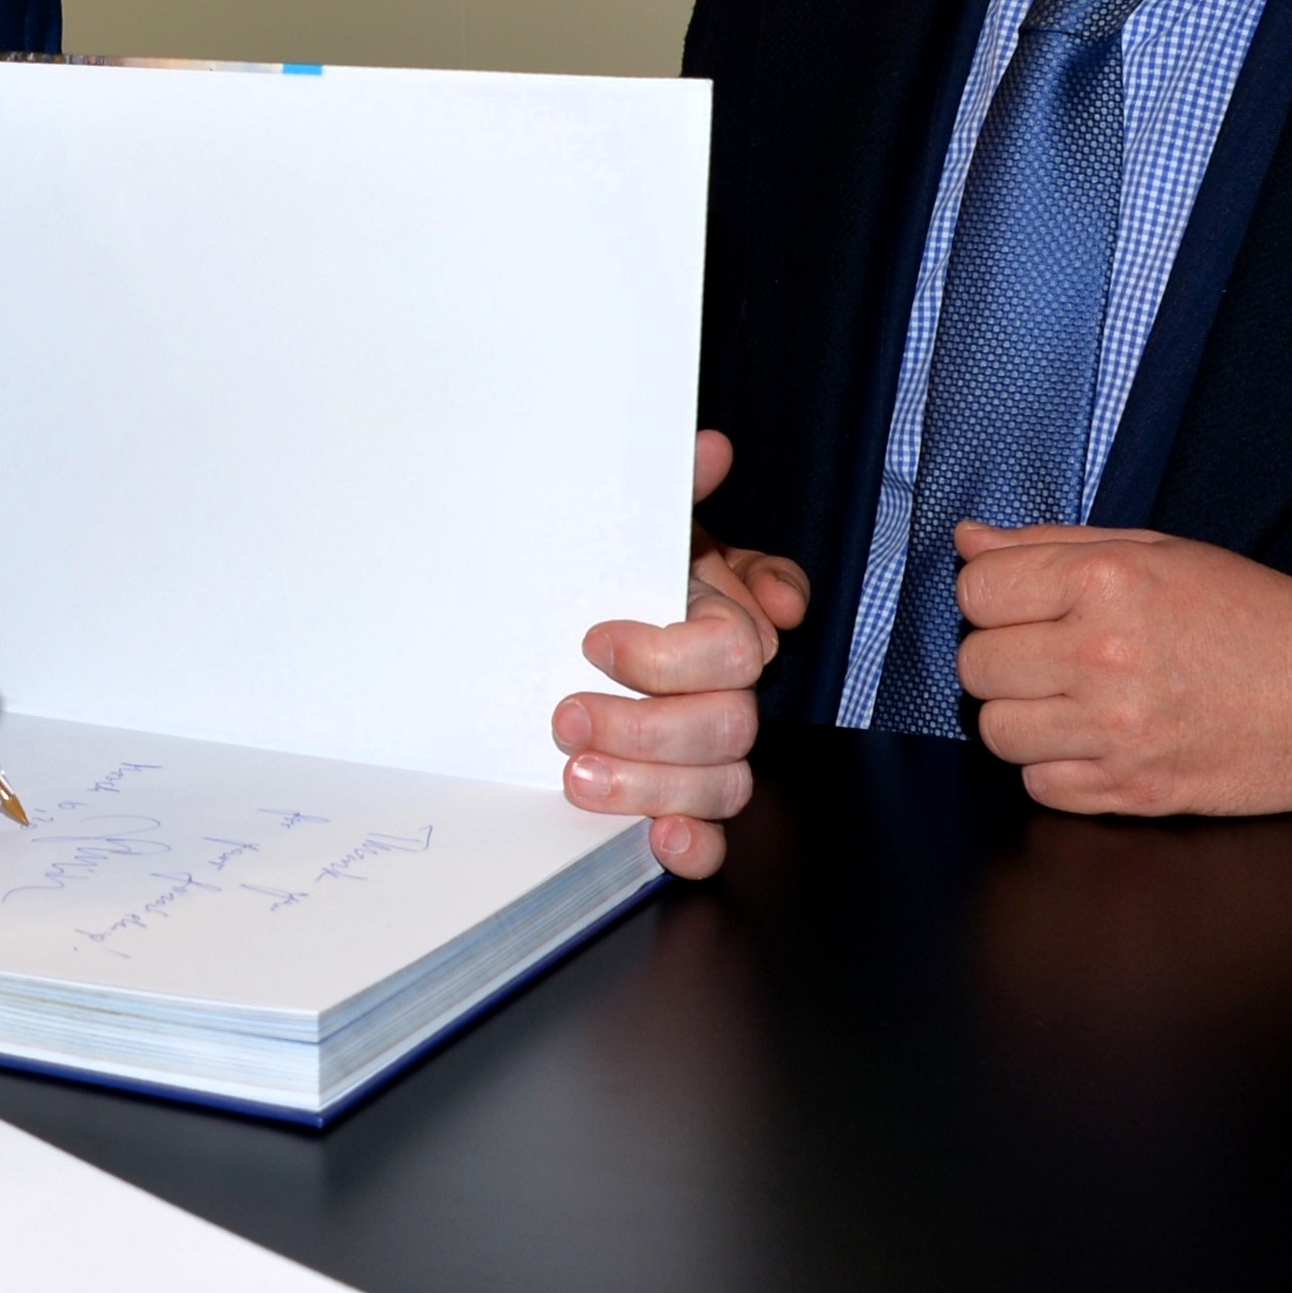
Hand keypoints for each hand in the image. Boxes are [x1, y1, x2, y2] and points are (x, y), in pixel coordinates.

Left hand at [553, 428, 811, 879]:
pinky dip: (693, 844)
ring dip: (650, 786)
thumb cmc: (603, 570)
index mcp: (718, 618)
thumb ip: (673, 487)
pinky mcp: (683, 801)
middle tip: (564, 717)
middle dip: (644, 728)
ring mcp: (706, 749)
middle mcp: (723, 686)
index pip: (735, 649)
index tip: (593, 641)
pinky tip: (656, 839)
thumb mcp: (629, 525)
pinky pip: (716, 836)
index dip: (667, 654)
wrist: (556, 616)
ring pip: (724, 784)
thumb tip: (708, 448)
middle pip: (728, 725)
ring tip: (574, 775)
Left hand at [953, 522, 1291, 817]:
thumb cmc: (1252, 614)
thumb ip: (1053, 544)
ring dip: (1021, 715)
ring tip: (1068, 698)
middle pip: (976, 664)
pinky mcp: (1132, 790)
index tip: (1022, 603)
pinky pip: (1037, 786)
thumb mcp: (1158, 551)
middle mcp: (1102, 654)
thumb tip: (967, 542)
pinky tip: (1092, 741)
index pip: (976, 591)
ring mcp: (1115, 730)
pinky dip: (1053, 767)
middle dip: (1002, 656)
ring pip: (995, 730)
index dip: (992, 596)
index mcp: (1106, 582)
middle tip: (1047, 652)